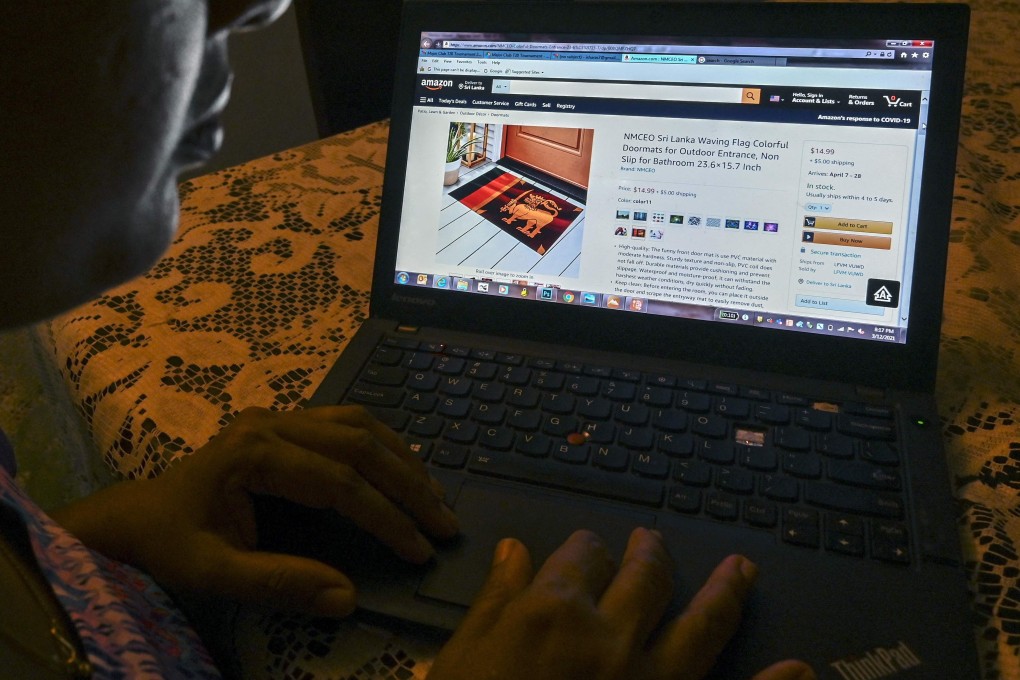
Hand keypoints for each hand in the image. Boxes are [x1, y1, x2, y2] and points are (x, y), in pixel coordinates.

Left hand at [52, 405, 457, 616]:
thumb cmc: (172, 544)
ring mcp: (281, 417)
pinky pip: (347, 422)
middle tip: (446, 523)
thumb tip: (348, 598)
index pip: (339, 480)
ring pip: (359, 422)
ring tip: (435, 495)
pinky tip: (403, 469)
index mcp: (254, 452)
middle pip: (359, 442)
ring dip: (403, 457)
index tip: (420, 549)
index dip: (385, 517)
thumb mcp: (213, 573)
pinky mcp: (287, 423)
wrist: (137, 517)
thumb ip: (278, 583)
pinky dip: (384, 445)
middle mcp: (273, 422)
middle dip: (409, 485)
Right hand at [428, 528, 813, 679]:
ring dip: (727, 593)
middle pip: (644, 577)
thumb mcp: (463, 657)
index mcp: (554, 612)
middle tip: (654, 540)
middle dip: (651, 553)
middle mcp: (612, 639)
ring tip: (744, 568)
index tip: (588, 546)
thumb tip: (514, 551)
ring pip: (702, 625)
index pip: (580, 555)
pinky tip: (799, 670)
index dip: (585, 547)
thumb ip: (495, 600)